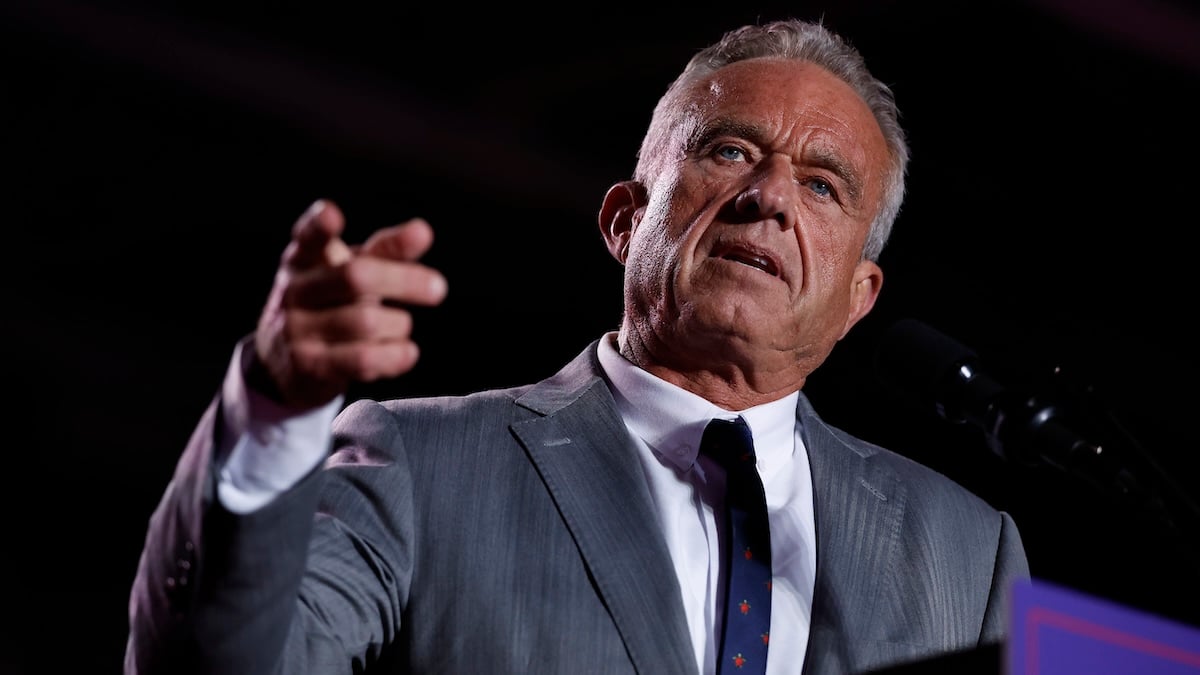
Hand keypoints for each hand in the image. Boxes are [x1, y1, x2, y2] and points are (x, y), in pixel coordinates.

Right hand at [253, 199, 447, 409]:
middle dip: (404, 281)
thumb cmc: (332, 305)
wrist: (288, 363)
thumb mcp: (352, 272)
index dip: (318, 225)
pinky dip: (395, 356)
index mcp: (303, 259)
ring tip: (401, 325)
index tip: (332, 214)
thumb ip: (386, 251)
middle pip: (355, 277)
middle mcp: (295, 290)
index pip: (308, 237)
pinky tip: (407, 352)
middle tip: (438, 288)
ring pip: (367, 321)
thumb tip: (422, 230)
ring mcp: (296, 329)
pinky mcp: (308, 366)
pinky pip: (363, 359)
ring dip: (399, 324)